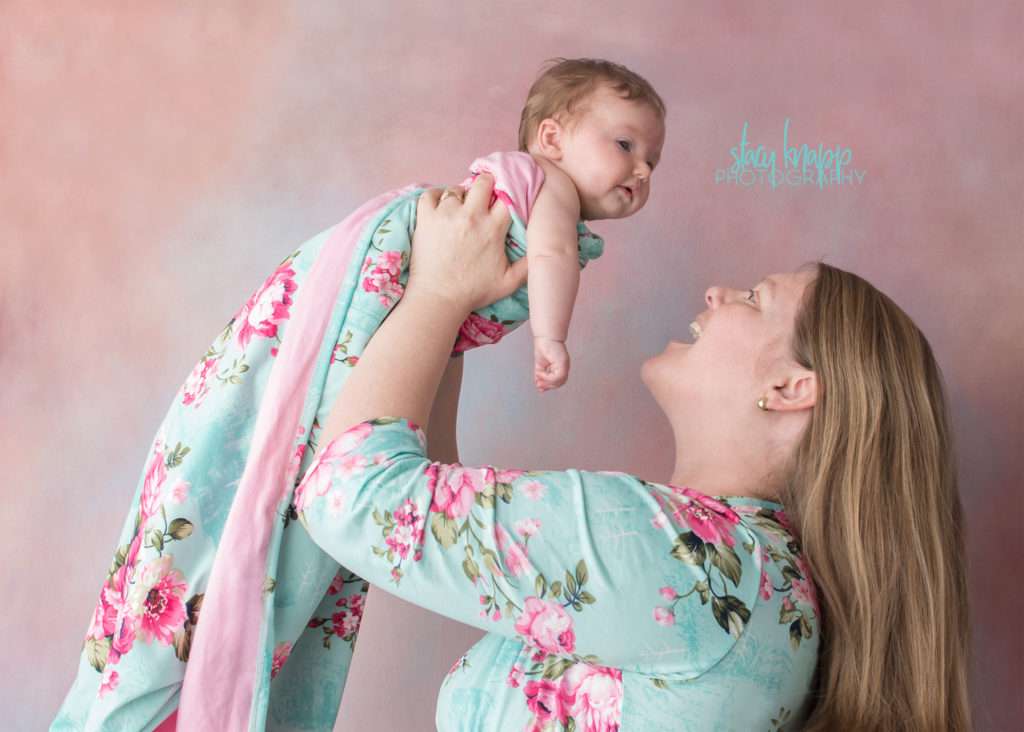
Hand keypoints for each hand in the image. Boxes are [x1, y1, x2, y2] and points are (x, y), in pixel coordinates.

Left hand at [408, 174, 527, 312]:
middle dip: (486, 185)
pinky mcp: (426, 218)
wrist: (439, 298)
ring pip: (456, 189)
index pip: (507, 195)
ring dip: (460, 196)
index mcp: (493, 228)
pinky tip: (440, 207)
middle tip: (483, 196)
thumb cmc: (474, 292)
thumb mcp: (509, 282)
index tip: (504, 198)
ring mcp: (446, 214)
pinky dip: (435, 196)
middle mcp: (470, 216)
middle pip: (483, 182)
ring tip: (459, 209)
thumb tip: (544, 252)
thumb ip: (528, 265)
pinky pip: (430, 194)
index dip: (507, 193)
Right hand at [533, 337, 569, 391]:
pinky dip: (547, 377)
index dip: (550, 386)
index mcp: (560, 366)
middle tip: (539, 386)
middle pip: (560, 382)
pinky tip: (541, 373)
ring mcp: (565, 365)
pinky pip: (557, 376)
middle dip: (548, 386)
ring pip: (559, 381)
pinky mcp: (563, 363)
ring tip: (539, 379)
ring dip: (547, 382)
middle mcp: (564, 366)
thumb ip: (540, 375)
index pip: (558, 381)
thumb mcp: (540, 365)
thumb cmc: (544, 346)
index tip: (541, 389)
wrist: (545, 337)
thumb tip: (538, 384)